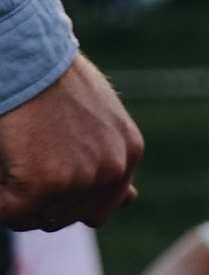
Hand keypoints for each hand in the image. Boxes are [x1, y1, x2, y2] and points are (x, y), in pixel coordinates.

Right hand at [0, 53, 142, 230]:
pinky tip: (4, 163)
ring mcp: (79, 178)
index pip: (96, 211)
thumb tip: (131, 201)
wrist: (29, 55)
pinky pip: (9, 214)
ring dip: (18, 198)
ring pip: (35, 218)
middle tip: (28, 155)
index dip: (64, 199)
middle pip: (63, 217)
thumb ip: (110, 159)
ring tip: (20, 152)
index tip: (48, 171)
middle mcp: (112, 169)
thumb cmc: (57, 81)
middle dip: (39, 198)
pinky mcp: (42, 184)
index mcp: (128, 153)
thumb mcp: (102, 119)